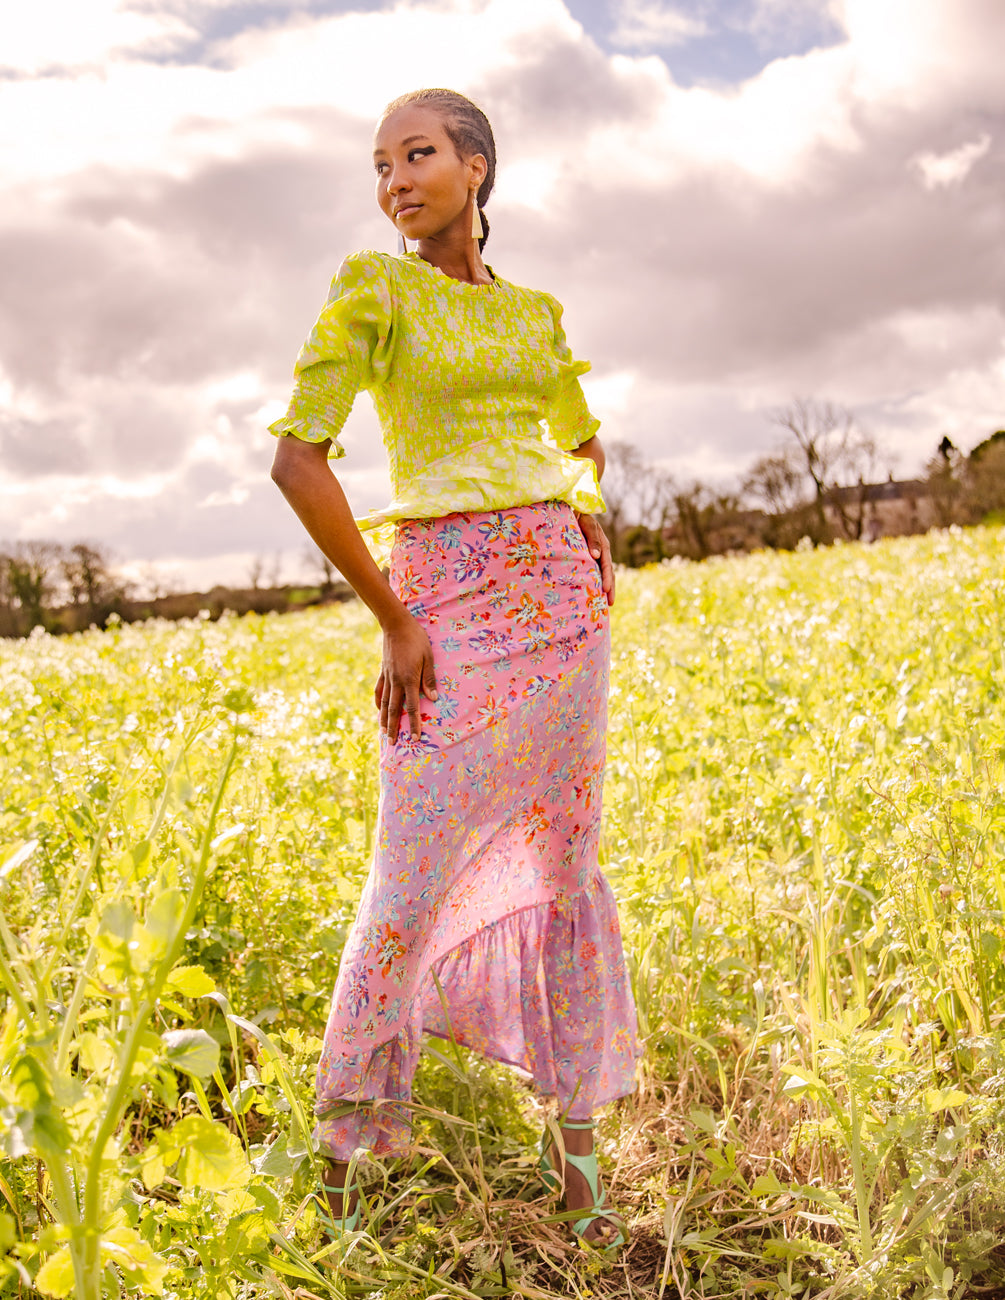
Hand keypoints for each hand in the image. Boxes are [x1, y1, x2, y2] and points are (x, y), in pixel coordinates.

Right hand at [373, 613, 437, 741]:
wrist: (396, 625)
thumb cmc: (417, 640)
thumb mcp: (428, 657)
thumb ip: (429, 679)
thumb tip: (433, 698)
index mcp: (409, 679)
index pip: (412, 707)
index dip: (413, 724)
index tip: (415, 738)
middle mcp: (396, 681)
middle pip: (394, 710)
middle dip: (394, 728)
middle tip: (392, 744)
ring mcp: (387, 677)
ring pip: (384, 703)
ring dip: (384, 719)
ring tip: (383, 732)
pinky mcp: (383, 671)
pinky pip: (379, 690)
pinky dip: (378, 702)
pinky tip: (378, 710)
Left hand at [576, 513, 615, 606]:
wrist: (574, 510)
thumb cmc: (579, 516)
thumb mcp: (587, 525)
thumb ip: (593, 539)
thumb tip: (596, 556)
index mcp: (603, 545)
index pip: (606, 565)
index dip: (606, 578)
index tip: (606, 591)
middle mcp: (602, 552)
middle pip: (608, 573)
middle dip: (610, 588)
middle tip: (611, 604)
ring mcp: (596, 555)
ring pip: (603, 574)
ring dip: (606, 588)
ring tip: (606, 603)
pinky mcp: (589, 557)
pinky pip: (594, 571)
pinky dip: (597, 582)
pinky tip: (594, 593)